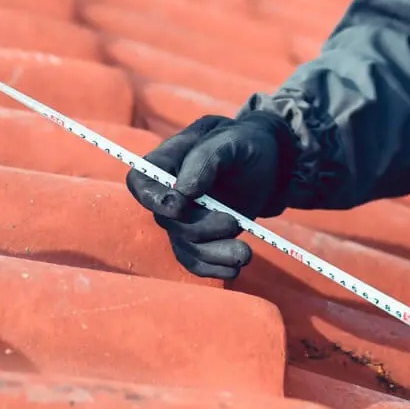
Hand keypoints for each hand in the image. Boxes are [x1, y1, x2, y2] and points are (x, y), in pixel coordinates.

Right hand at [125, 112, 295, 278]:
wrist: (269, 163)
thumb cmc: (245, 143)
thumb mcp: (231, 140)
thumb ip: (205, 158)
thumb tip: (183, 191)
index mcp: (167, 161)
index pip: (140, 182)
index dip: (152, 199)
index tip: (178, 208)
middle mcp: (169, 194)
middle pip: (168, 221)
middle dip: (200, 228)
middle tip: (232, 222)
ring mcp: (184, 219)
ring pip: (185, 246)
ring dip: (213, 254)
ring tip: (245, 253)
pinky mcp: (201, 238)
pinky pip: (197, 262)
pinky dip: (215, 268)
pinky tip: (236, 266)